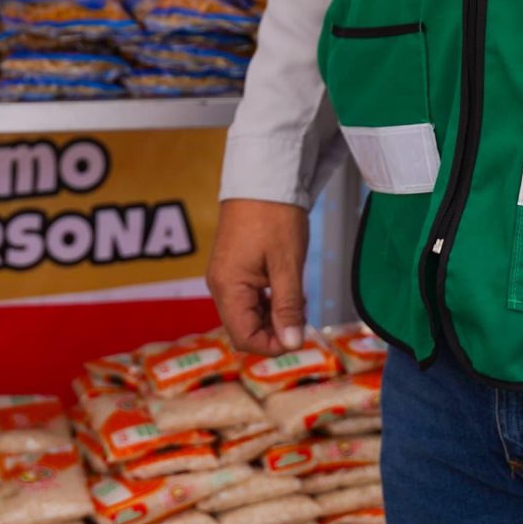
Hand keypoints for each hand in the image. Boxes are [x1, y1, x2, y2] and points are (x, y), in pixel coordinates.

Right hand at [207, 198, 312, 357]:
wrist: (263, 178)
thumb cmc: (275, 217)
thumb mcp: (287, 265)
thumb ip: (288, 307)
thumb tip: (291, 344)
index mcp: (228, 288)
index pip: (244, 338)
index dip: (273, 345)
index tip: (300, 334)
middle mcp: (220, 286)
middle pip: (244, 329)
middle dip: (275, 330)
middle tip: (302, 310)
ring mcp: (226, 277)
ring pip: (248, 315)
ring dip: (275, 316)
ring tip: (298, 296)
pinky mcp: (234, 268)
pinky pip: (249, 298)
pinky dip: (270, 301)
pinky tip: (288, 288)